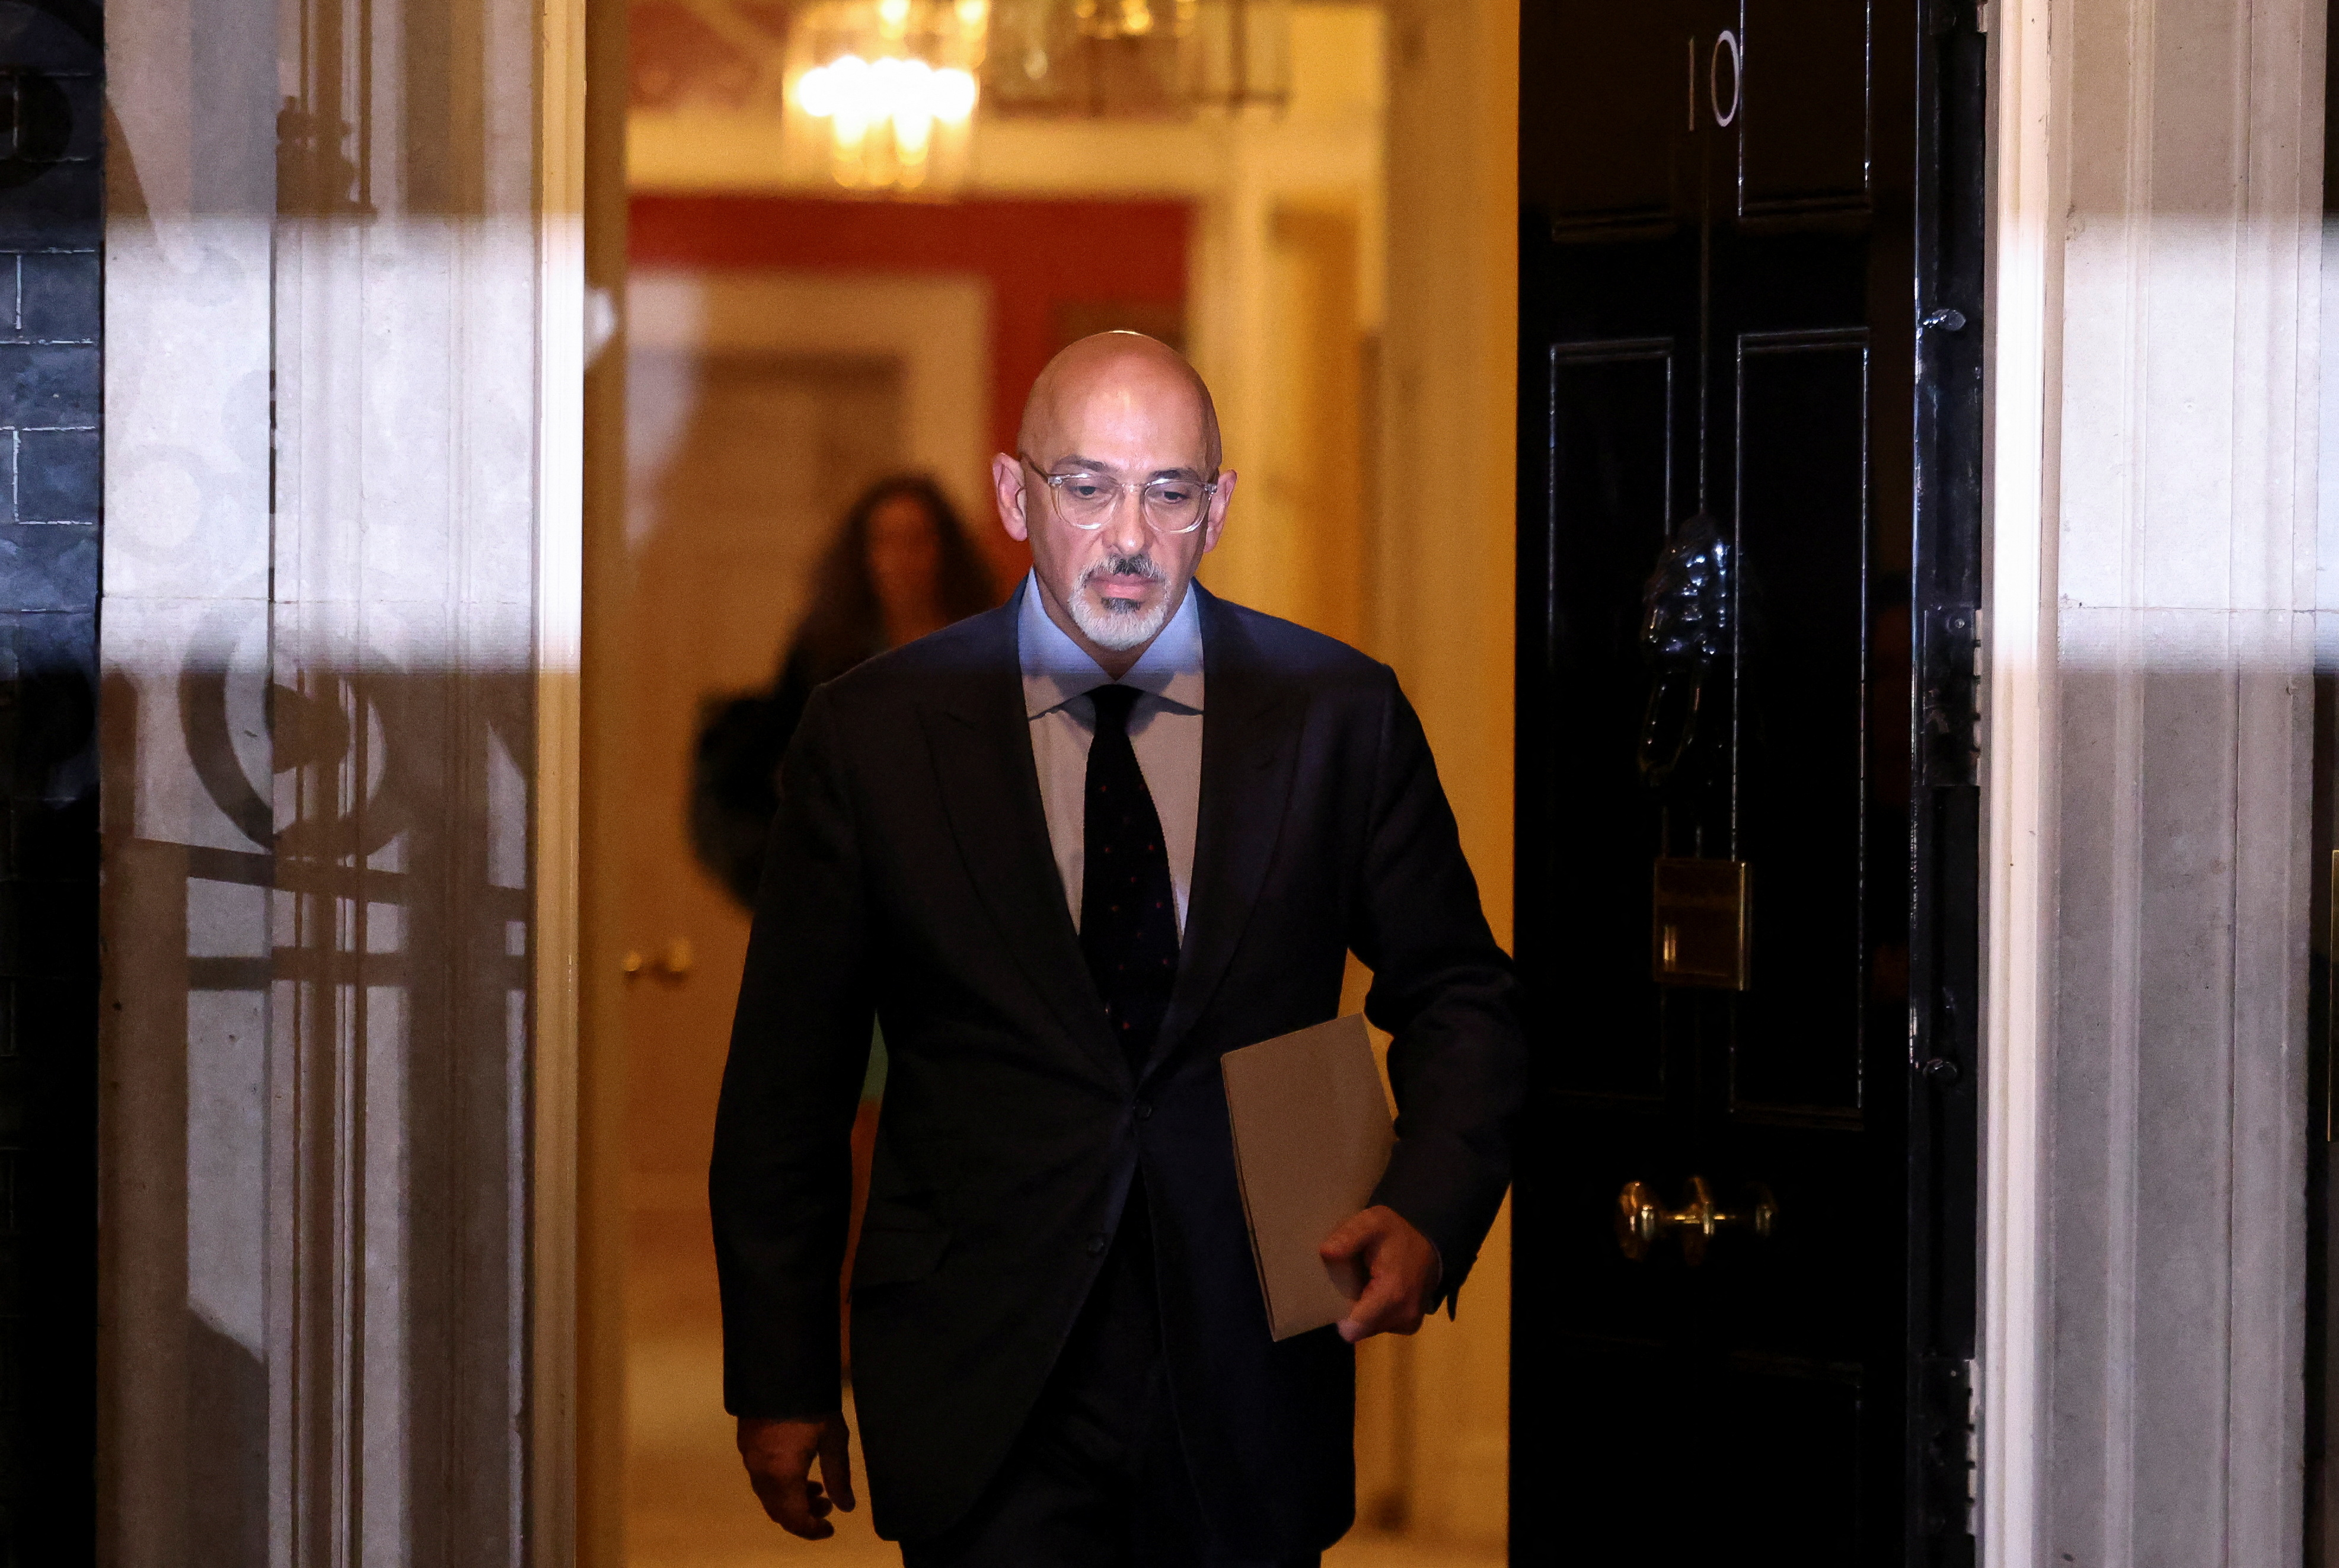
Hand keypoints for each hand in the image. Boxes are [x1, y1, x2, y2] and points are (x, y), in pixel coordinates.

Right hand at [738, 1411, 856, 1538]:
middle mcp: (760, 1471)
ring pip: (768, 1494)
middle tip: (826, 1506)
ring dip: (790, 1499)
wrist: (779, 1367)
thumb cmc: (813, 1403)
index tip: (829, 1529)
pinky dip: (779, 1483)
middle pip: (777, 1510)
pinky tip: (798, 1468)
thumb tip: (846, 1506)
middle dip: (802, 1515)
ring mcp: (749, 1456)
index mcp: (782, 1475)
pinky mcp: (746, 1442)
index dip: (811, 1529)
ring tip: (816, 1486)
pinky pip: (761, 1477)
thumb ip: (839, 1476)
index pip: (793, 1518)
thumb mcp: (833, 1439)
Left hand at [1318, 1204, 1441, 1343]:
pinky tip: (1376, 1291)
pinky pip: (1379, 1326)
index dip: (1338, 1312)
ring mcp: (1408, 1324)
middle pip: (1358, 1329)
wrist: (1429, 1244)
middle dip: (1349, 1309)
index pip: (1354, 1327)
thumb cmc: (1396, 1233)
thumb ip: (1349, 1235)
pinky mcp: (1409, 1326)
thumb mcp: (1371, 1221)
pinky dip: (1373, 1313)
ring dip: (1361, 1310)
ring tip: (1364, 1284)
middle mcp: (1404, 1316)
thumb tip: (1326, 1252)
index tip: (1333, 1294)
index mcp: (1393, 1294)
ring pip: (1368, 1329)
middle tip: (1350, 1282)